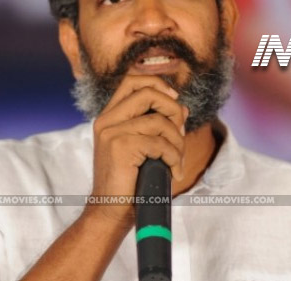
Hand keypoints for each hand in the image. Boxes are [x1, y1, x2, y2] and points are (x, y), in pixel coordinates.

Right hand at [84, 75, 187, 226]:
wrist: (111, 210)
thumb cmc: (130, 180)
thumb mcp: (144, 147)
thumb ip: (159, 125)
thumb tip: (183, 109)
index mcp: (109, 116)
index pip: (132, 81)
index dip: (157, 84)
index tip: (174, 100)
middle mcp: (106, 120)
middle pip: (148, 92)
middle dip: (173, 110)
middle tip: (180, 133)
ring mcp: (111, 131)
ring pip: (159, 121)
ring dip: (177, 141)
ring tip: (177, 160)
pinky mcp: (119, 146)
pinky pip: (160, 142)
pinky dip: (174, 157)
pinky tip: (174, 171)